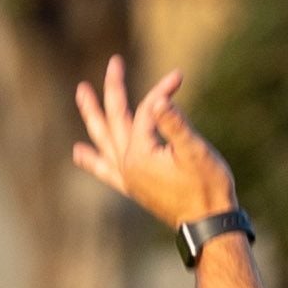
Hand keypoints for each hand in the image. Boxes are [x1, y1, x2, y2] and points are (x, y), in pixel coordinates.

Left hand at [69, 59, 237, 234]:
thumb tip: (160, 101)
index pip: (146, 111)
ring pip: (103, 139)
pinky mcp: (132, 188)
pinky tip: (79, 153)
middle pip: (116, 118)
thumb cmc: (208, 187)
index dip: (162, 92)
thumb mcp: (195, 152)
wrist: (208, 224)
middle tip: (115, 63)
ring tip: (81, 92)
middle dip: (115, 88)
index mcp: (140, 153)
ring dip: (92, 116)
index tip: (178, 77)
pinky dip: (92, 160)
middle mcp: (126, 164)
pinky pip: (106, 170)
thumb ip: (175, 125)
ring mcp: (127, 177)